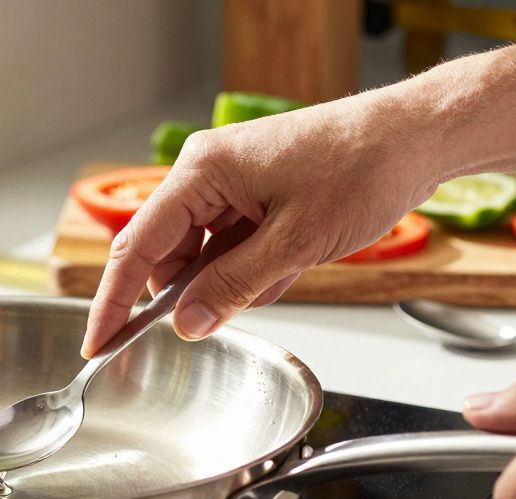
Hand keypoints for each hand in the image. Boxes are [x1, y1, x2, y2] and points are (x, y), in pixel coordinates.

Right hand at [81, 91, 441, 357]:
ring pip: (205, 256)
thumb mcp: (295, 242)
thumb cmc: (362, 167)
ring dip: (235, 280)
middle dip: (196, 291)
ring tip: (286, 267)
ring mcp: (231, 184)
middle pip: (169, 254)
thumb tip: (187, 323)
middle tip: (229, 311)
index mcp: (202, 171)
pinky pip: (233, 247)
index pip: (137, 246)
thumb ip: (233, 287)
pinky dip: (256, 268)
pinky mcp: (254, 195)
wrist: (416, 137)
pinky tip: (292, 259)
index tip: (98, 342)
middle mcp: (207, 173)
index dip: (114, 301)